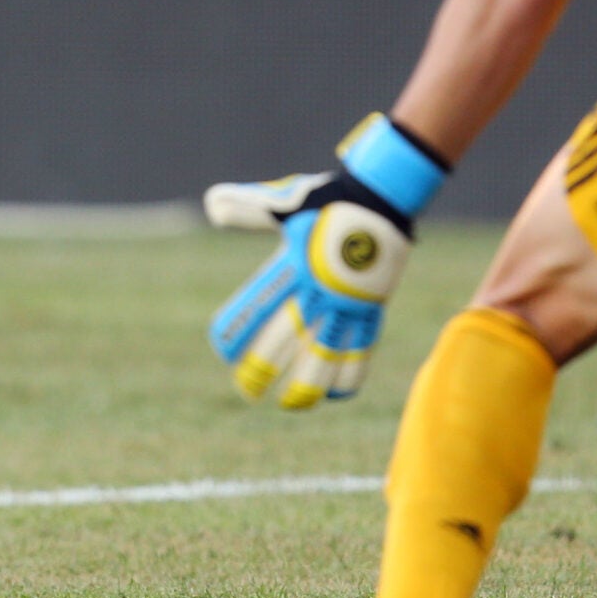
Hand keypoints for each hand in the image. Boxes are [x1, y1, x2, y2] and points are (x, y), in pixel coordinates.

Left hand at [206, 168, 416, 408]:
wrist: (384, 194)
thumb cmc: (328, 197)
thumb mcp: (285, 200)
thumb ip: (248, 207)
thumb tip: (211, 205)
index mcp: (295, 264)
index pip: (260, 305)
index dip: (240, 331)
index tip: (225, 353)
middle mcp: (320, 288)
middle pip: (288, 338)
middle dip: (265, 368)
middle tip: (247, 390)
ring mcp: (349, 302)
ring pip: (327, 354)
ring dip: (308, 384)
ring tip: (292, 403)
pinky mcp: (373, 308)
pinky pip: (363, 349)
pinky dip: (350, 374)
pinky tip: (335, 392)